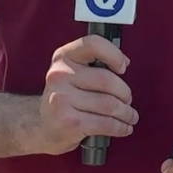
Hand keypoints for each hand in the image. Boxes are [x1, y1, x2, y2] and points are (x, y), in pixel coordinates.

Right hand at [32, 34, 138, 154]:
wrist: (42, 125)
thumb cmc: (66, 97)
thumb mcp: (73, 73)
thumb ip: (95, 64)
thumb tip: (123, 62)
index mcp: (64, 57)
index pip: (93, 44)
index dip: (113, 54)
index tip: (123, 67)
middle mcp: (60, 75)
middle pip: (107, 80)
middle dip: (125, 93)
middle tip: (128, 100)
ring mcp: (62, 99)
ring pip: (110, 104)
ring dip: (126, 113)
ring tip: (130, 116)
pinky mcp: (69, 122)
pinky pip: (105, 123)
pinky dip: (120, 127)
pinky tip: (124, 127)